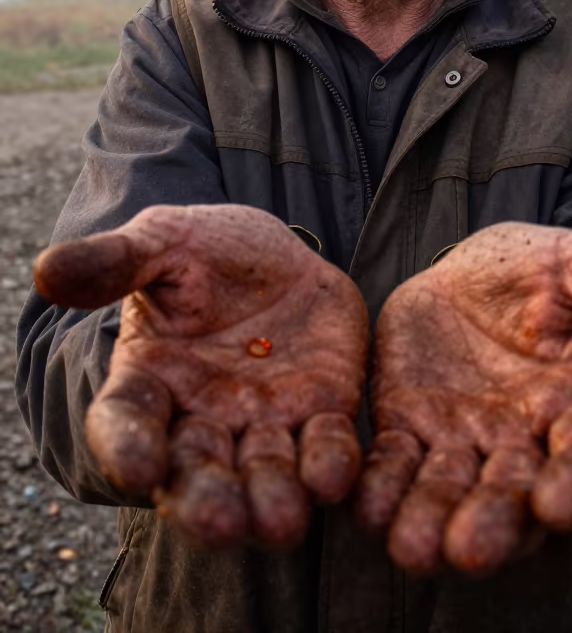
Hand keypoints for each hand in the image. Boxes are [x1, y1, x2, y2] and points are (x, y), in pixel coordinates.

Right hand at [35, 204, 367, 548]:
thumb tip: (46, 270)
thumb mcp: (162, 240)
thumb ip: (114, 261)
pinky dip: (331, 467)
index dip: (126, 449)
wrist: (280, 254)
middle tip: (219, 520)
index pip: (124, 425)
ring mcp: (263, 425)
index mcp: (148, 381)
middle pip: (194, 475)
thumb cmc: (205, 250)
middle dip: (206, 502)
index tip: (136, 468)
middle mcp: (201, 419)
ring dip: (271, 501)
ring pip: (263, 479)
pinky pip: (327, 451)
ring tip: (282, 519)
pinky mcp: (321, 417)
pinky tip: (334, 474)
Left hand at [356, 222, 571, 573]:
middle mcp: (523, 443)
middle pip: (514, 496)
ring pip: (449, 493)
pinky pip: (393, 466)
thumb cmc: (542, 272)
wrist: (475, 274)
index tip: (561, 508)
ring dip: (430, 522)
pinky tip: (363, 506)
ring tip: (413, 548)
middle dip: (494, 524)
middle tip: (471, 550)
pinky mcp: (407, 429)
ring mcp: (462, 442)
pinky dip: (379, 490)